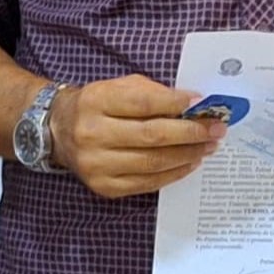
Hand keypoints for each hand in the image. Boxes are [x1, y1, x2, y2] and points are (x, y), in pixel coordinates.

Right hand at [56, 74, 221, 199]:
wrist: (58, 131)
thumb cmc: (98, 105)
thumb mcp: (118, 87)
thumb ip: (152, 93)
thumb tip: (193, 105)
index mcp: (95, 102)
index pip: (142, 103)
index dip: (175, 103)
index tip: (200, 102)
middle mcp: (92, 134)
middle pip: (151, 136)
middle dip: (190, 133)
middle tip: (216, 129)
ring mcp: (96, 165)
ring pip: (152, 163)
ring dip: (188, 155)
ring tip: (208, 146)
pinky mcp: (104, 187)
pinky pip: (147, 184)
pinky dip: (174, 173)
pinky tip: (190, 162)